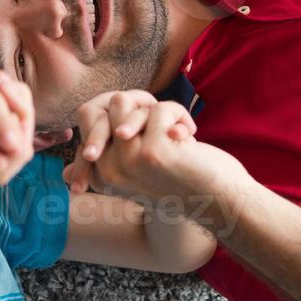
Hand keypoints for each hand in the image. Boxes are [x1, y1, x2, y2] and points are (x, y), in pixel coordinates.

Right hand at [63, 92, 200, 198]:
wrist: (220, 200)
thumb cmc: (183, 177)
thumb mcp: (140, 165)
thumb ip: (115, 153)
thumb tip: (80, 153)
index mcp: (101, 175)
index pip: (89, 117)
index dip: (124, 109)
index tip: (155, 127)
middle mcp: (107, 171)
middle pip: (106, 104)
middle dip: (140, 102)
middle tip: (163, 122)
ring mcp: (126, 162)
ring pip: (125, 101)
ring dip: (159, 109)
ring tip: (176, 131)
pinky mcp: (150, 154)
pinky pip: (158, 109)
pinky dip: (179, 114)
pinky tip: (189, 136)